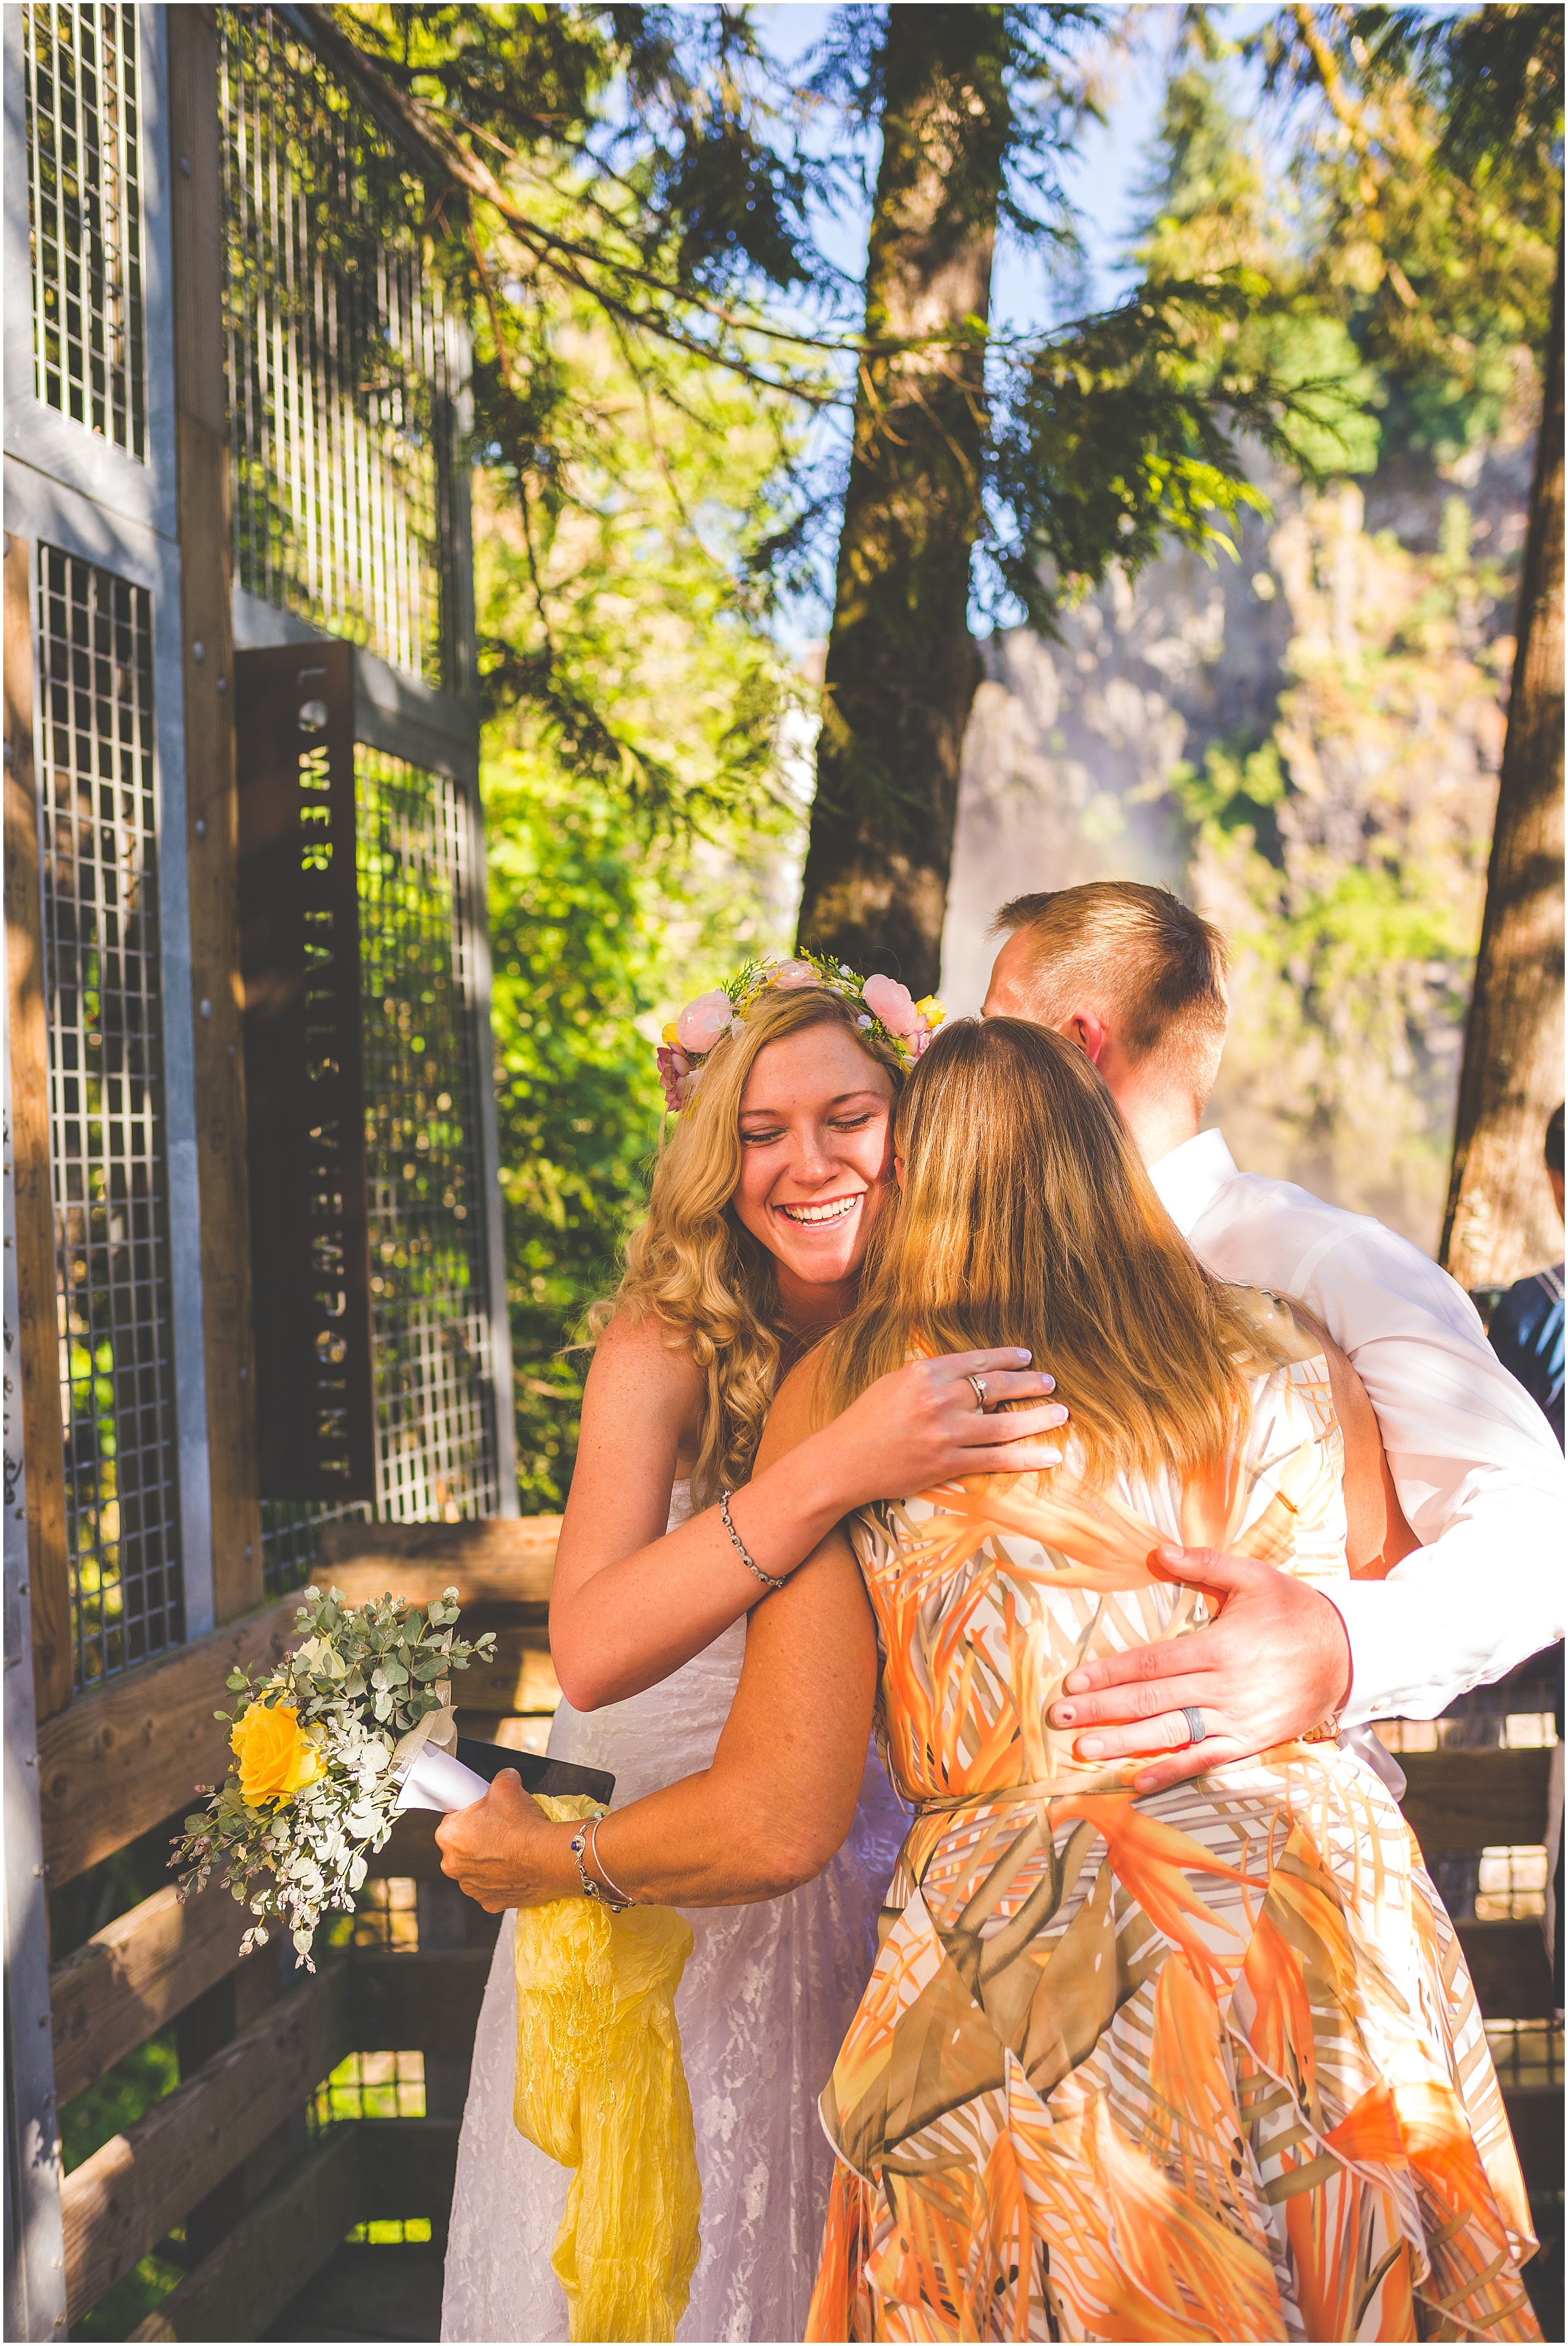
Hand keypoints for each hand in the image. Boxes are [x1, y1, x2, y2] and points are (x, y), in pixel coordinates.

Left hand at [434, 1770, 575, 1910]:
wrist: (547, 1857)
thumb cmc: (522, 1824)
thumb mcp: (507, 1785)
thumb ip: (500, 1779)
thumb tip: (506, 1778)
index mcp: (448, 1836)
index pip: (455, 1820)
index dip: (473, 1814)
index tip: (488, 1814)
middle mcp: (452, 1865)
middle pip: (464, 1846)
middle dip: (480, 1839)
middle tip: (503, 1830)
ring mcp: (471, 1888)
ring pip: (477, 1869)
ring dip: (490, 1861)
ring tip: (512, 1850)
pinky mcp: (490, 1903)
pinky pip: (493, 1887)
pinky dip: (503, 1879)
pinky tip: (517, 1868)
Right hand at [822, 1349, 1069, 1507]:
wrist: (842, 1462)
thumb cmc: (864, 1421)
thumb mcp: (894, 1384)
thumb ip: (931, 1378)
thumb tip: (971, 1379)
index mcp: (924, 1373)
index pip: (976, 1361)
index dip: (1006, 1359)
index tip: (1026, 1358)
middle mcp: (938, 1399)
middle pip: (996, 1387)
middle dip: (1029, 1383)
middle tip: (1050, 1382)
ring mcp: (945, 1433)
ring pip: (1004, 1423)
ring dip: (1038, 1417)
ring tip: (1060, 1412)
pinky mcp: (947, 1463)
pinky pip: (996, 1459)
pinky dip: (1027, 1457)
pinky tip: (1050, 1454)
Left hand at [1046, 1544, 1352, 1793]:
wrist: (1348, 1655)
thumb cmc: (1294, 1610)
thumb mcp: (1252, 1576)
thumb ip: (1204, 1563)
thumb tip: (1159, 1550)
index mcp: (1218, 1647)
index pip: (1151, 1662)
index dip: (1111, 1672)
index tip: (1075, 1680)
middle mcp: (1223, 1688)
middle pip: (1151, 1701)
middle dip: (1103, 1709)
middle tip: (1061, 1717)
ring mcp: (1236, 1720)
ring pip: (1172, 1734)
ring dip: (1126, 1743)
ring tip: (1086, 1749)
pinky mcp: (1250, 1742)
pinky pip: (1206, 1761)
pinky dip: (1173, 1773)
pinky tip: (1139, 1782)